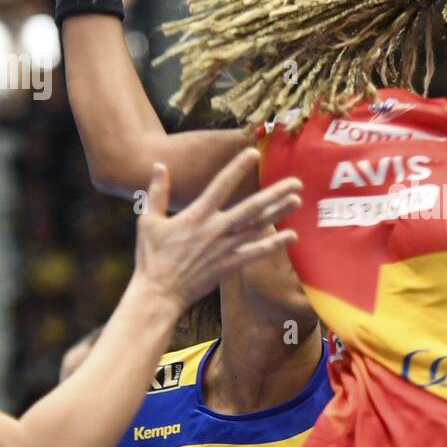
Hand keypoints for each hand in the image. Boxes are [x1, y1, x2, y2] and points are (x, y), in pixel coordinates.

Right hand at [133, 150, 300, 310]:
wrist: (159, 292)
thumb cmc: (152, 257)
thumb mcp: (148, 220)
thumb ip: (157, 192)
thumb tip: (159, 165)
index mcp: (196, 215)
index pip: (221, 185)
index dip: (237, 168)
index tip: (253, 153)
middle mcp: (215, 229)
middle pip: (251, 207)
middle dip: (274, 193)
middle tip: (296, 182)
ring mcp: (225, 248)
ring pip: (257, 227)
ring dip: (279, 213)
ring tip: (298, 201)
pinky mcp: (229, 265)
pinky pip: (256, 252)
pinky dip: (274, 244)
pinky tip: (292, 236)